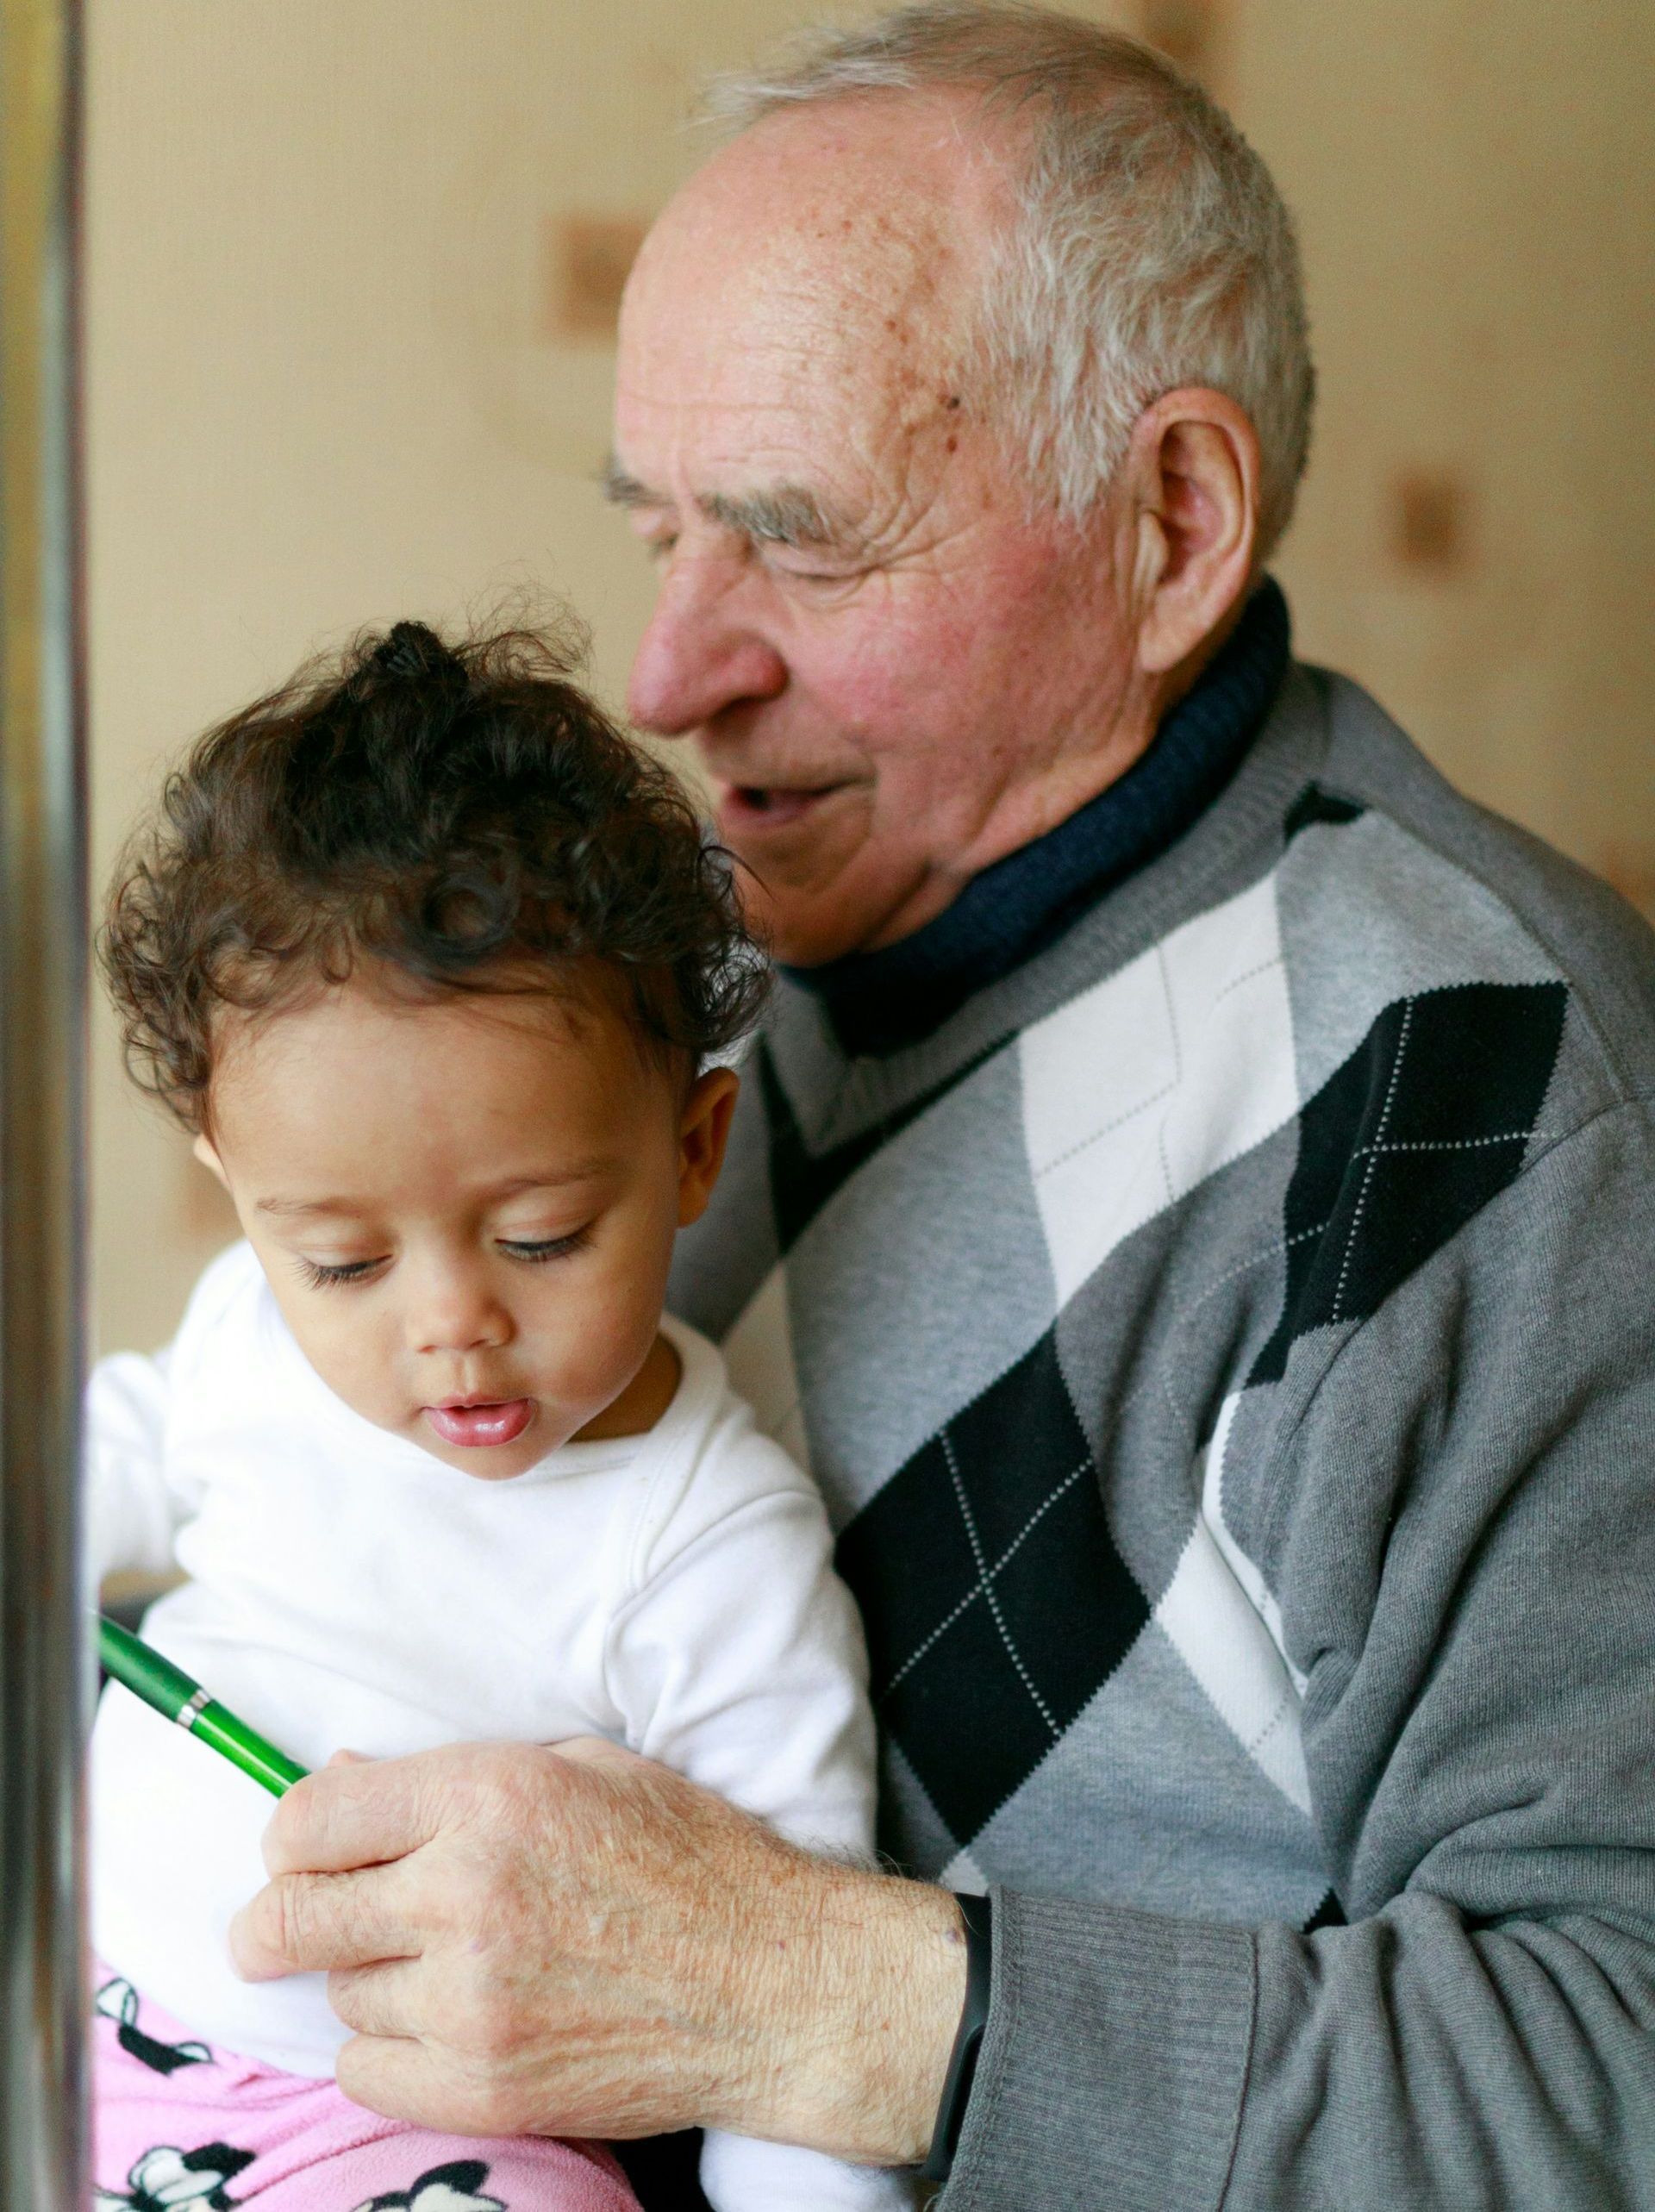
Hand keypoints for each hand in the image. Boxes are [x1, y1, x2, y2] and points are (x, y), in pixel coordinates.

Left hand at [229, 1737, 966, 2159]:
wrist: (773, 1986)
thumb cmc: (689, 1860)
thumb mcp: (582, 1769)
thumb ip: (455, 1777)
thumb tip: (341, 1787)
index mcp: (488, 1795)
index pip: (310, 1819)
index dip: (296, 1837)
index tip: (308, 1852)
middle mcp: (463, 1891)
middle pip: (289, 1917)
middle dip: (279, 1918)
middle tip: (298, 1923)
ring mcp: (468, 2001)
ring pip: (338, 1994)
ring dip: (371, 1979)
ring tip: (447, 1964)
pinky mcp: (481, 2088)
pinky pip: (365, 2071)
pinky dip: (391, 2050)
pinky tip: (450, 2023)